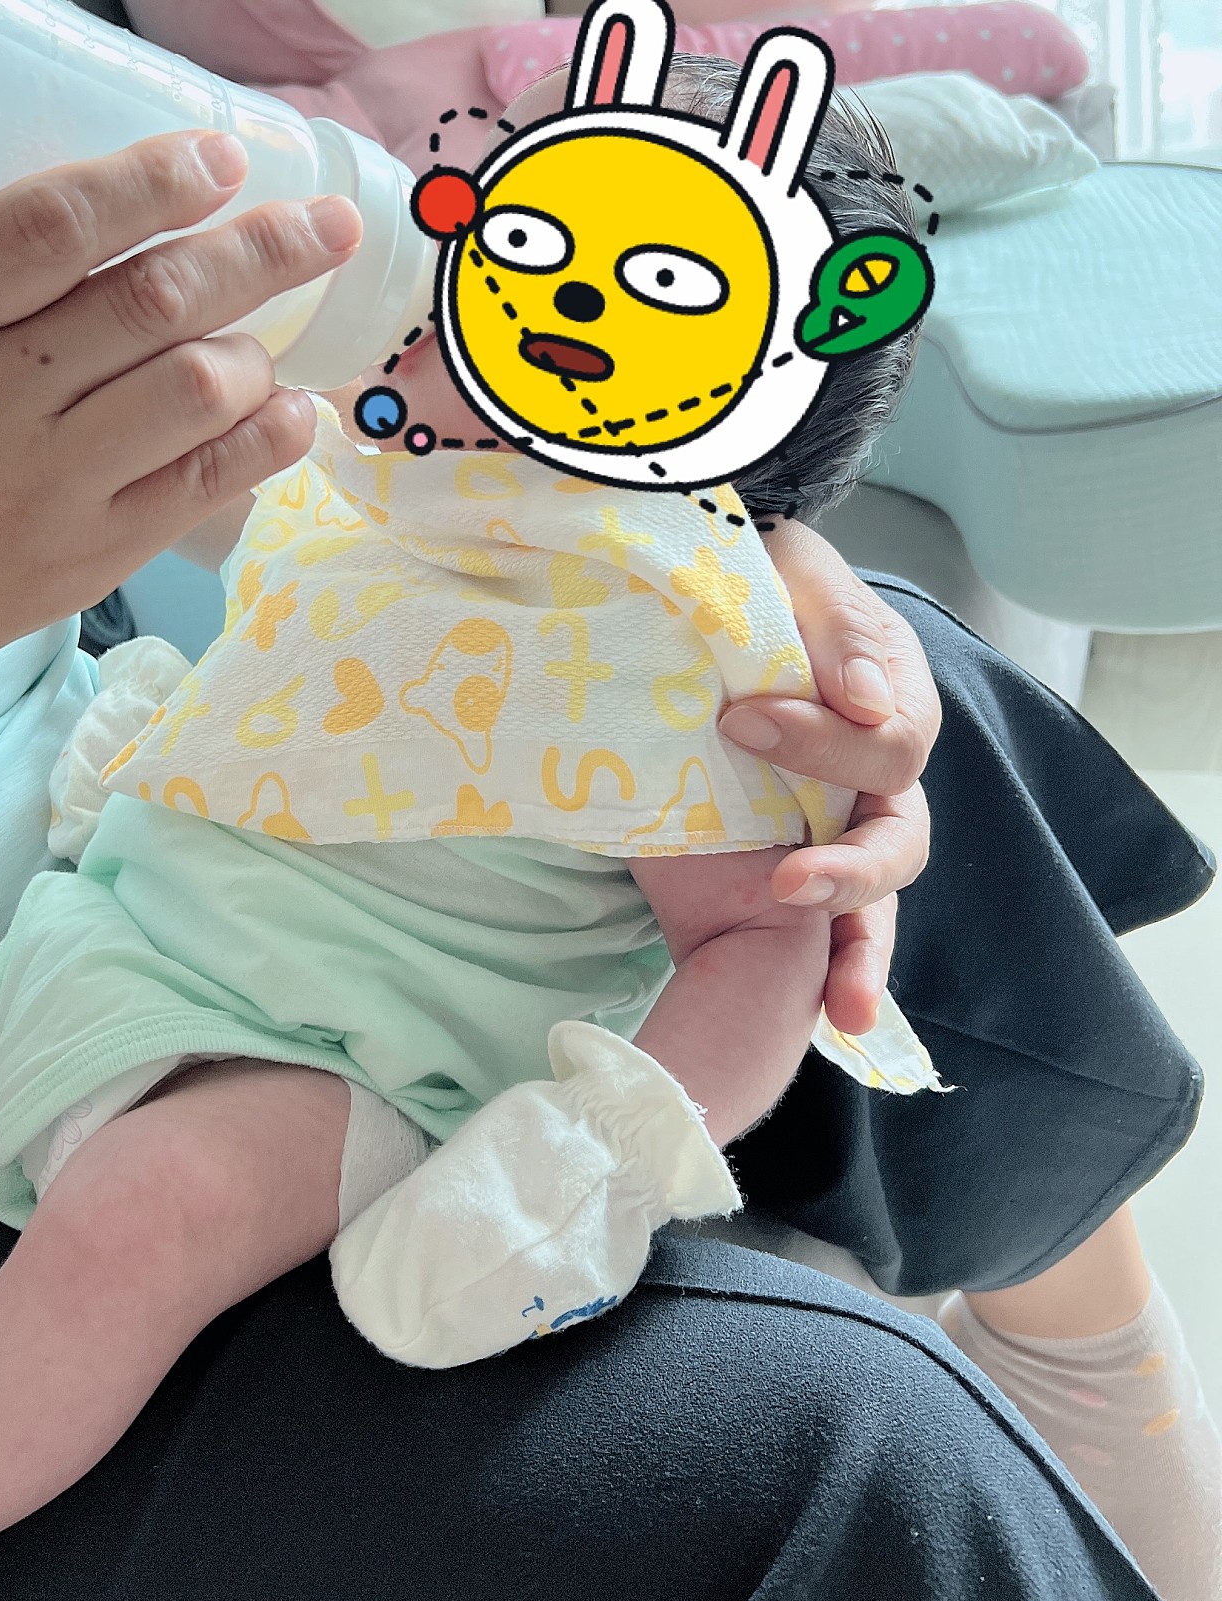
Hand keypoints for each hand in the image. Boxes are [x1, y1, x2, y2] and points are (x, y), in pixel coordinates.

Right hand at [0, 132, 359, 721]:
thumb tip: (143, 209)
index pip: (51, 224)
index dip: (153, 180)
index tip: (223, 156)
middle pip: (152, 300)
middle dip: (262, 248)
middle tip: (328, 222)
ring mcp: (40, 487)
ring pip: (197, 387)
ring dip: (258, 349)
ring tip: (269, 337)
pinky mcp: (89, 557)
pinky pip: (209, 482)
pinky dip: (271, 435)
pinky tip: (292, 408)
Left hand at [718, 520, 938, 1034]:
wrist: (704, 608)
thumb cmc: (762, 584)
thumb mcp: (797, 577)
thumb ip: (838, 630)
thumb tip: (870, 702)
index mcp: (891, 706)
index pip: (885, 746)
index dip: (822, 742)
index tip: (742, 720)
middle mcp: (878, 781)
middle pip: (896, 841)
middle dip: (851, 874)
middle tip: (789, 885)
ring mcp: (838, 829)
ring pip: (875, 906)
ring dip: (863, 957)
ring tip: (846, 1009)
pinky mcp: (789, 862)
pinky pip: (822, 932)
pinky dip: (830, 977)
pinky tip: (832, 1023)